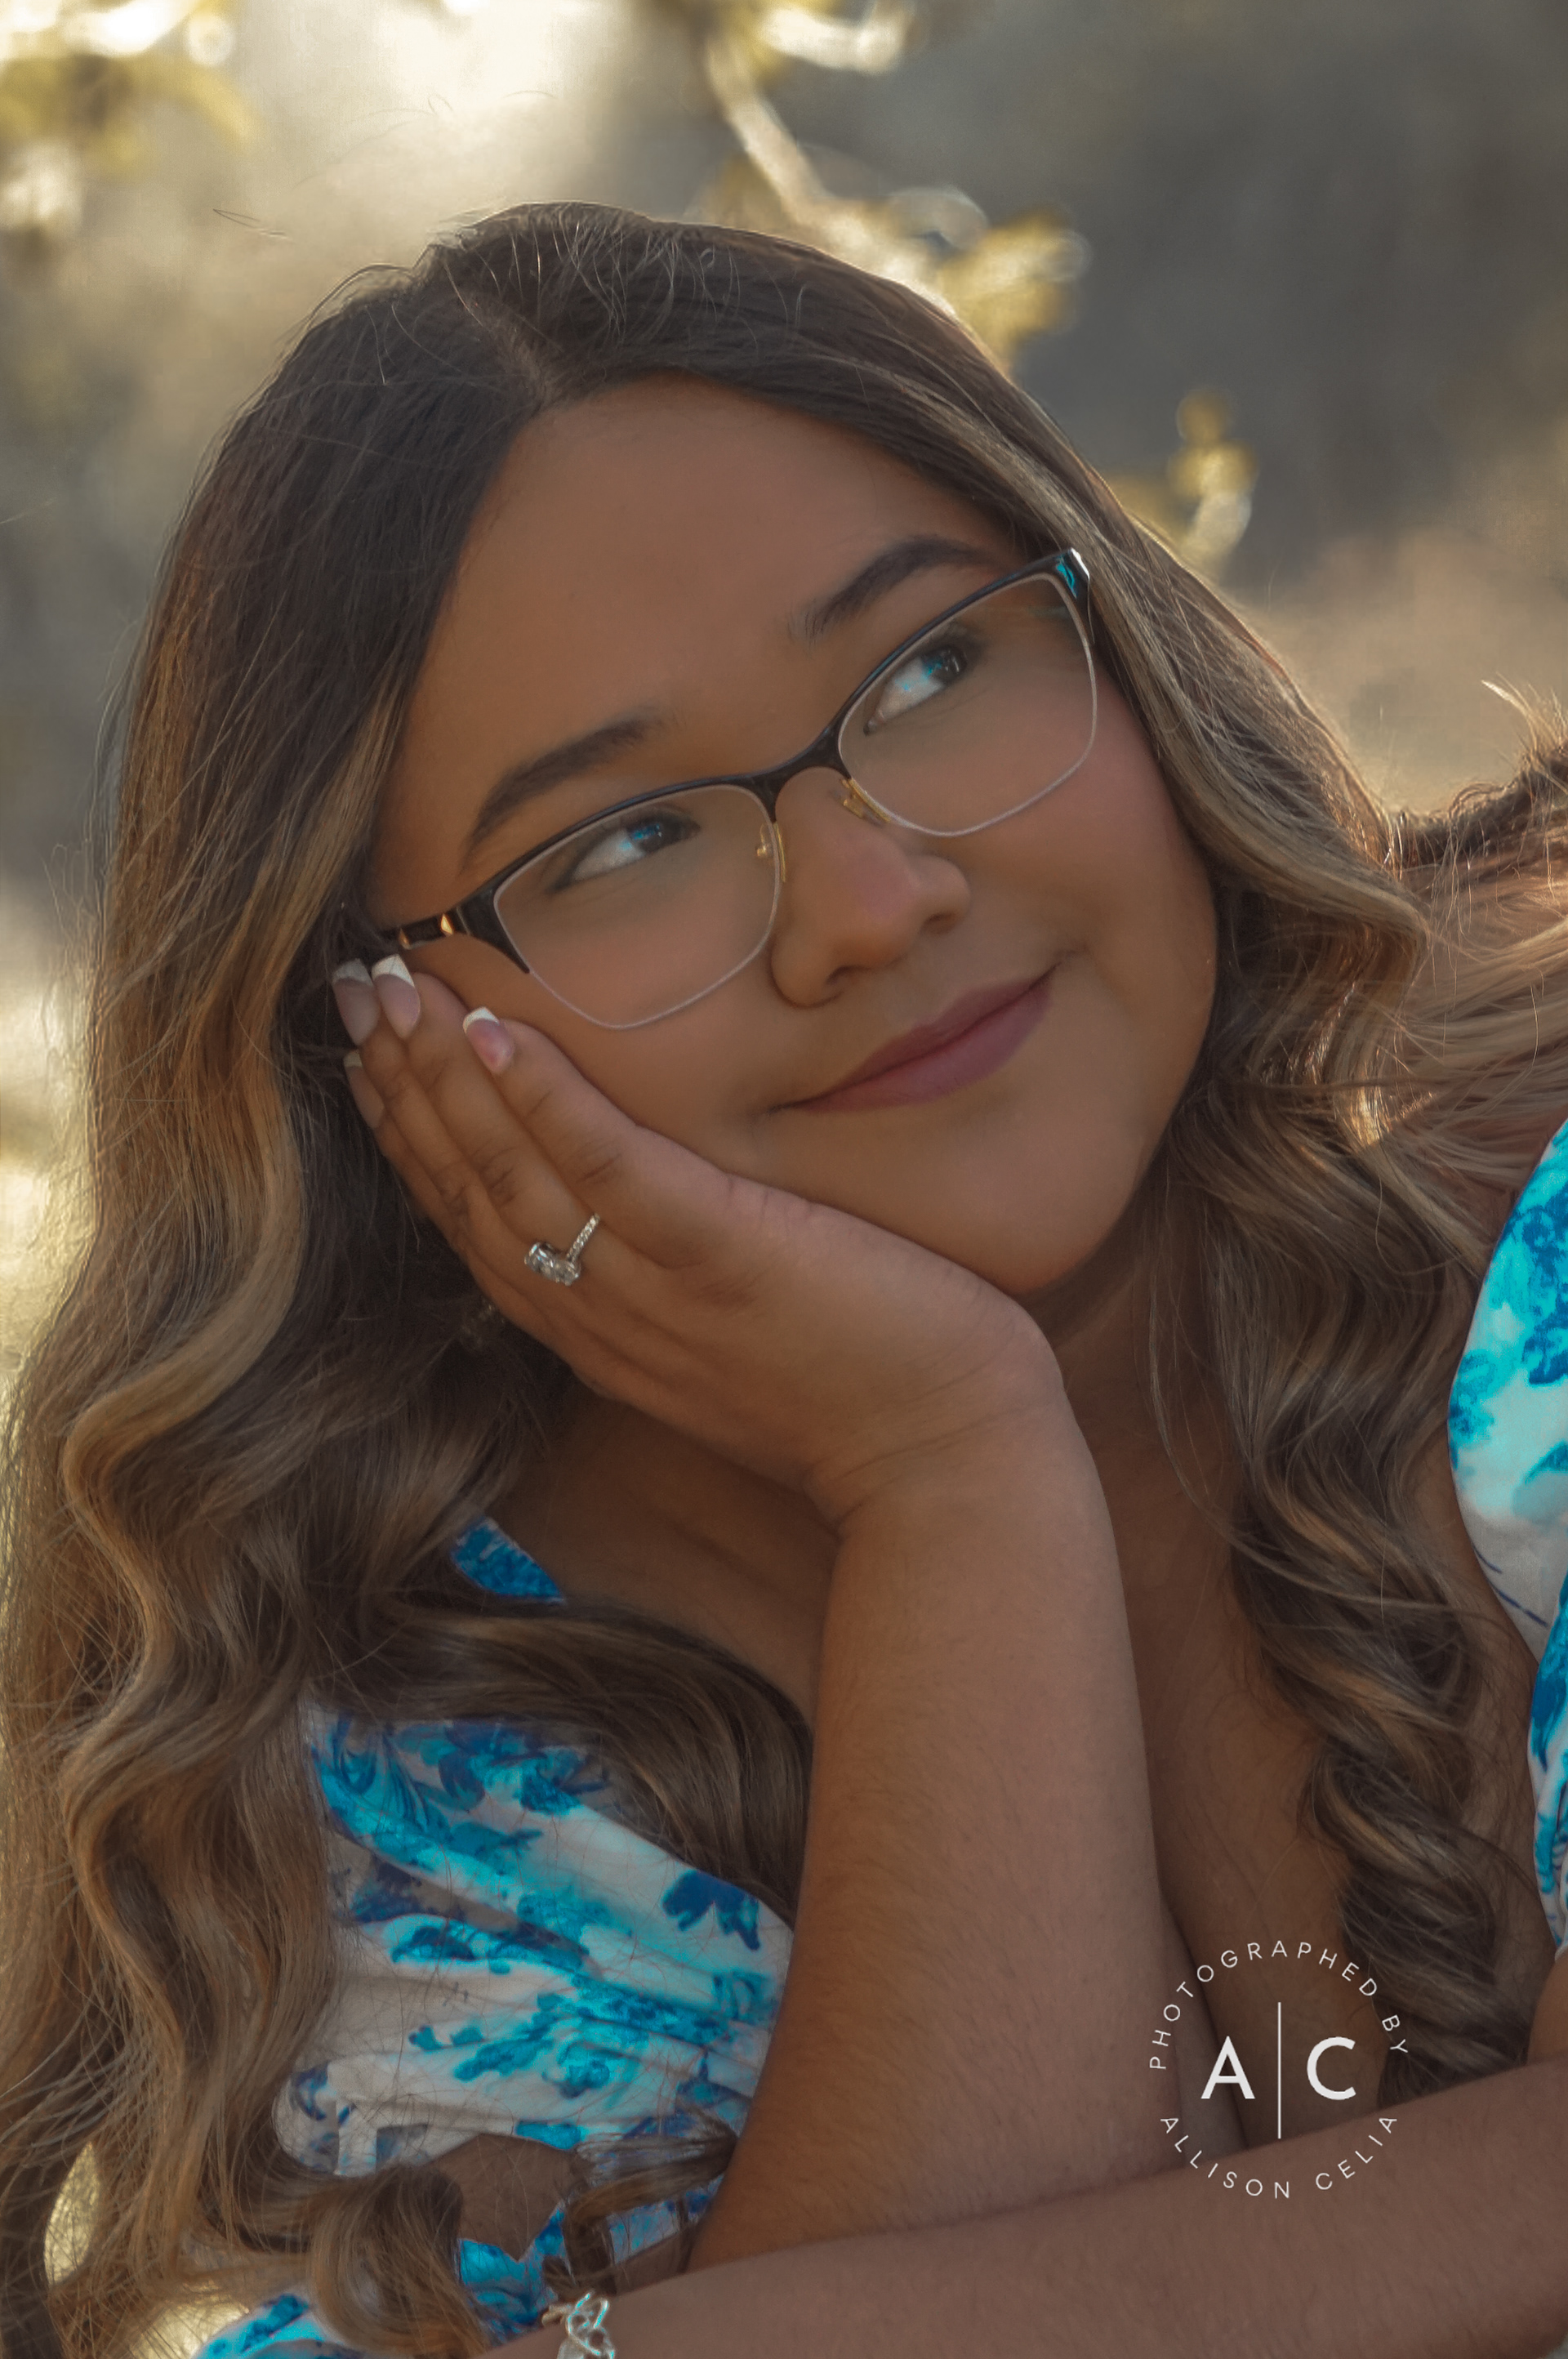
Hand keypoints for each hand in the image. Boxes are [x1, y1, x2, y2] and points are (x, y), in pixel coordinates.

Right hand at [337, 962, 1061, 1527]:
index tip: (364, 1053)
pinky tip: (499, 1030)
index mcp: (597, 1333)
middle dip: (398, 1085)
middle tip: (348, 990)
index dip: (409, 1134)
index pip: (473, 1223)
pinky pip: (613, 1173)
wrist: (947, 1467)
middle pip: (467, 1191)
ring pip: (513, 1175)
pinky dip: (546, 1103)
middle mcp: (601, 1318)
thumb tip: (645, 1207)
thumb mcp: (732, 1337)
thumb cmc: (861, 1395)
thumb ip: (671, 1276)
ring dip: (443, 1075)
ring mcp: (655, 1293)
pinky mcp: (724, 1259)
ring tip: (393, 988)